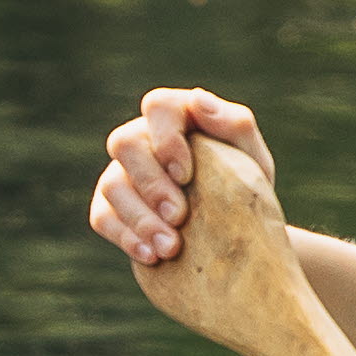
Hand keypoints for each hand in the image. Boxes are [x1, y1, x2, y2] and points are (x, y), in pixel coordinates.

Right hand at [86, 84, 269, 274]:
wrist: (236, 235)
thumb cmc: (246, 187)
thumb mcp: (253, 158)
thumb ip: (234, 125)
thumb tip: (199, 99)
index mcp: (177, 117)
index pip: (158, 106)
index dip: (165, 139)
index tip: (186, 175)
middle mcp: (144, 138)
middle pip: (125, 144)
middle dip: (151, 183)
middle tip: (179, 216)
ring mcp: (123, 172)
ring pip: (111, 184)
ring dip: (140, 218)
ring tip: (171, 248)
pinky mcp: (112, 207)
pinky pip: (102, 217)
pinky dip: (126, 237)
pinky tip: (152, 256)